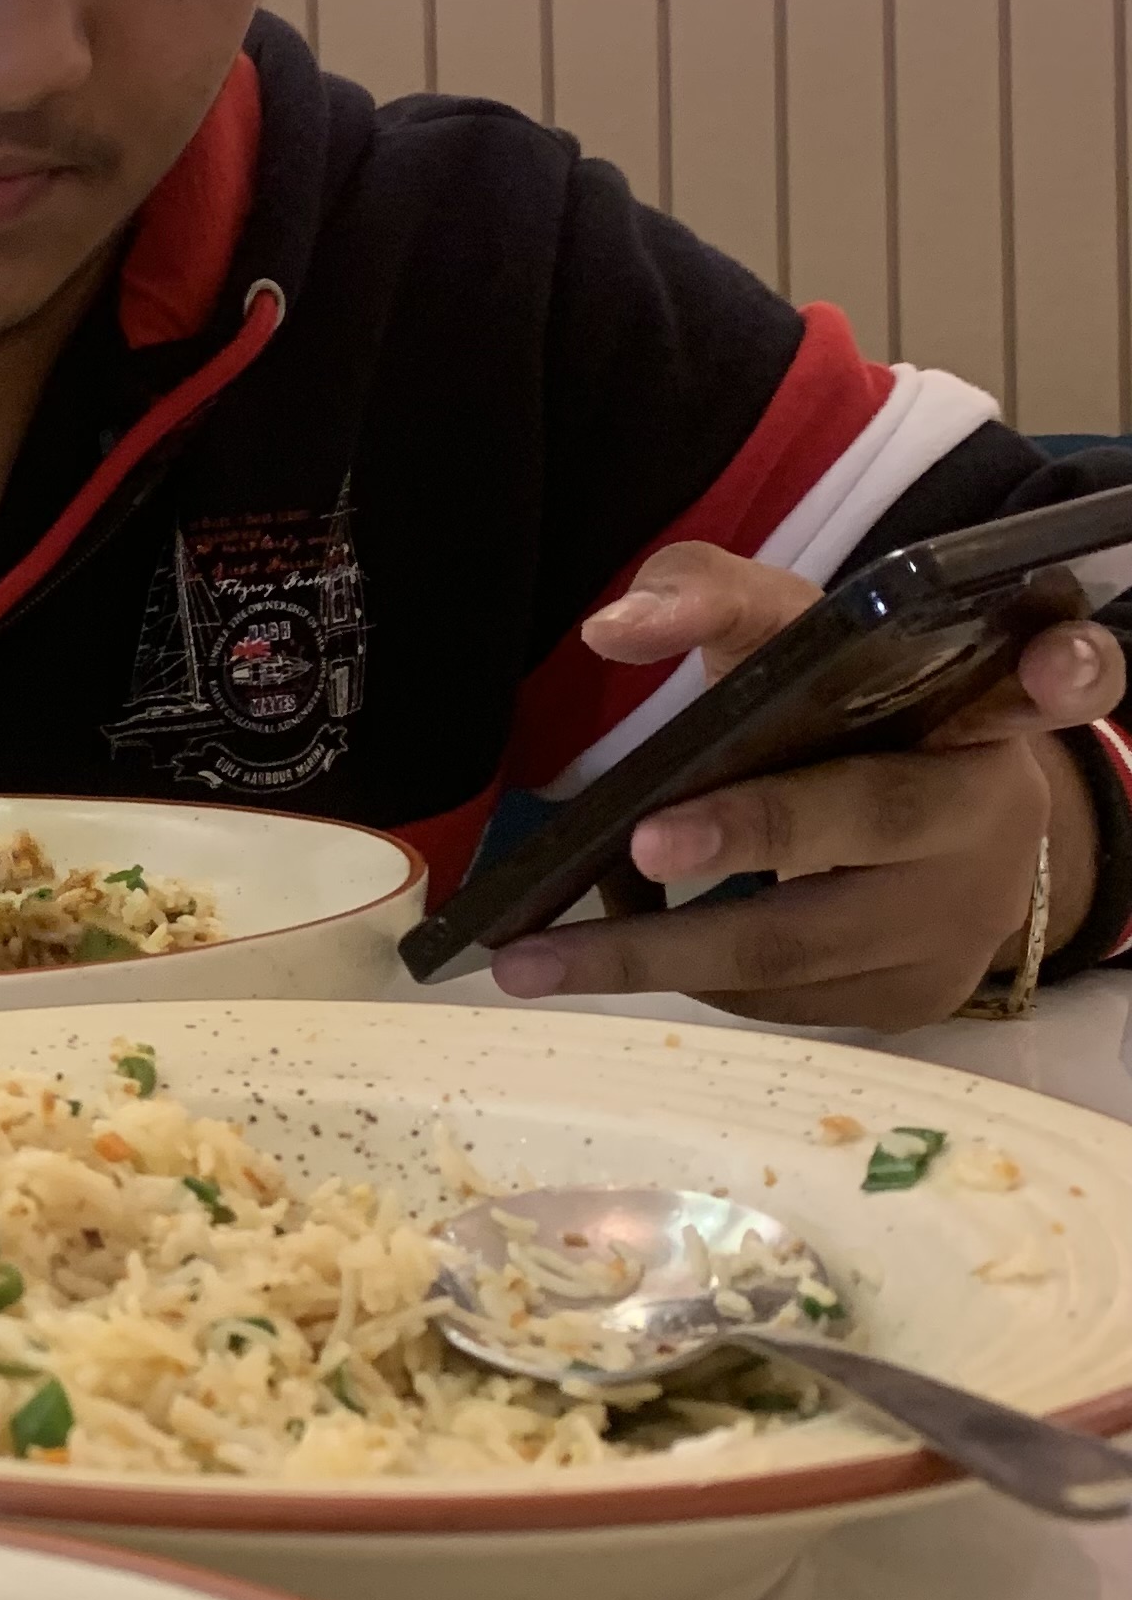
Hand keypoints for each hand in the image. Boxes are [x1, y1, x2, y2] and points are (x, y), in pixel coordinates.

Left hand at [488, 539, 1122, 1030]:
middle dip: (756, 830)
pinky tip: (606, 952)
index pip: (1056, 675)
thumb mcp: (802, 638)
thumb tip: (611, 627)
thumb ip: (715, 600)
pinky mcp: (905, 999)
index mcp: (984, 703)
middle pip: (872, 819)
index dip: (1066, 667)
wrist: (929, 849)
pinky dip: (684, 972)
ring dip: (653, 950)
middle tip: (646, 841)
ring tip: (531, 954)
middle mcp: (987, 816)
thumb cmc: (849, 721)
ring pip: (796, 944)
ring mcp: (952, 924)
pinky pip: (776, 998)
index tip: (1056, 661)